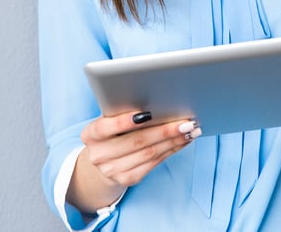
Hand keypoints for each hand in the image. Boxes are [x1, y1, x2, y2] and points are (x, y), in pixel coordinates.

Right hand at [68, 111, 199, 211]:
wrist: (103, 159)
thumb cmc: (111, 132)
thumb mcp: (108, 120)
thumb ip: (122, 112)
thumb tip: (156, 102)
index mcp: (90, 135)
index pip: (106, 127)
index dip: (125, 121)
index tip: (148, 113)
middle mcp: (98, 155)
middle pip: (136, 141)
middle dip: (164, 130)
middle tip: (185, 121)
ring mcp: (112, 170)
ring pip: (149, 153)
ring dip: (173, 141)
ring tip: (190, 130)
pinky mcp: (127, 178)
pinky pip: (154, 163)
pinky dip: (171, 150)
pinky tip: (183, 141)